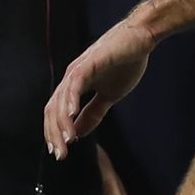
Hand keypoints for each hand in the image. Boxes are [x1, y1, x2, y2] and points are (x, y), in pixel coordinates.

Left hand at [45, 17, 154, 158]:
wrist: (141, 39)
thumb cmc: (125, 63)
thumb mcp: (109, 96)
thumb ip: (93, 113)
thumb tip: (79, 134)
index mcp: (74, 86)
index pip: (56, 112)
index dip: (54, 133)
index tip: (60, 153)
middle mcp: (72, 78)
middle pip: (53, 108)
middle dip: (54, 133)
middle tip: (60, 154)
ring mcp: (79, 69)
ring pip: (61, 98)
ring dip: (62, 122)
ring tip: (66, 140)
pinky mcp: (91, 62)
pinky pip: (76, 82)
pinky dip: (71, 98)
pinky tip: (72, 114)